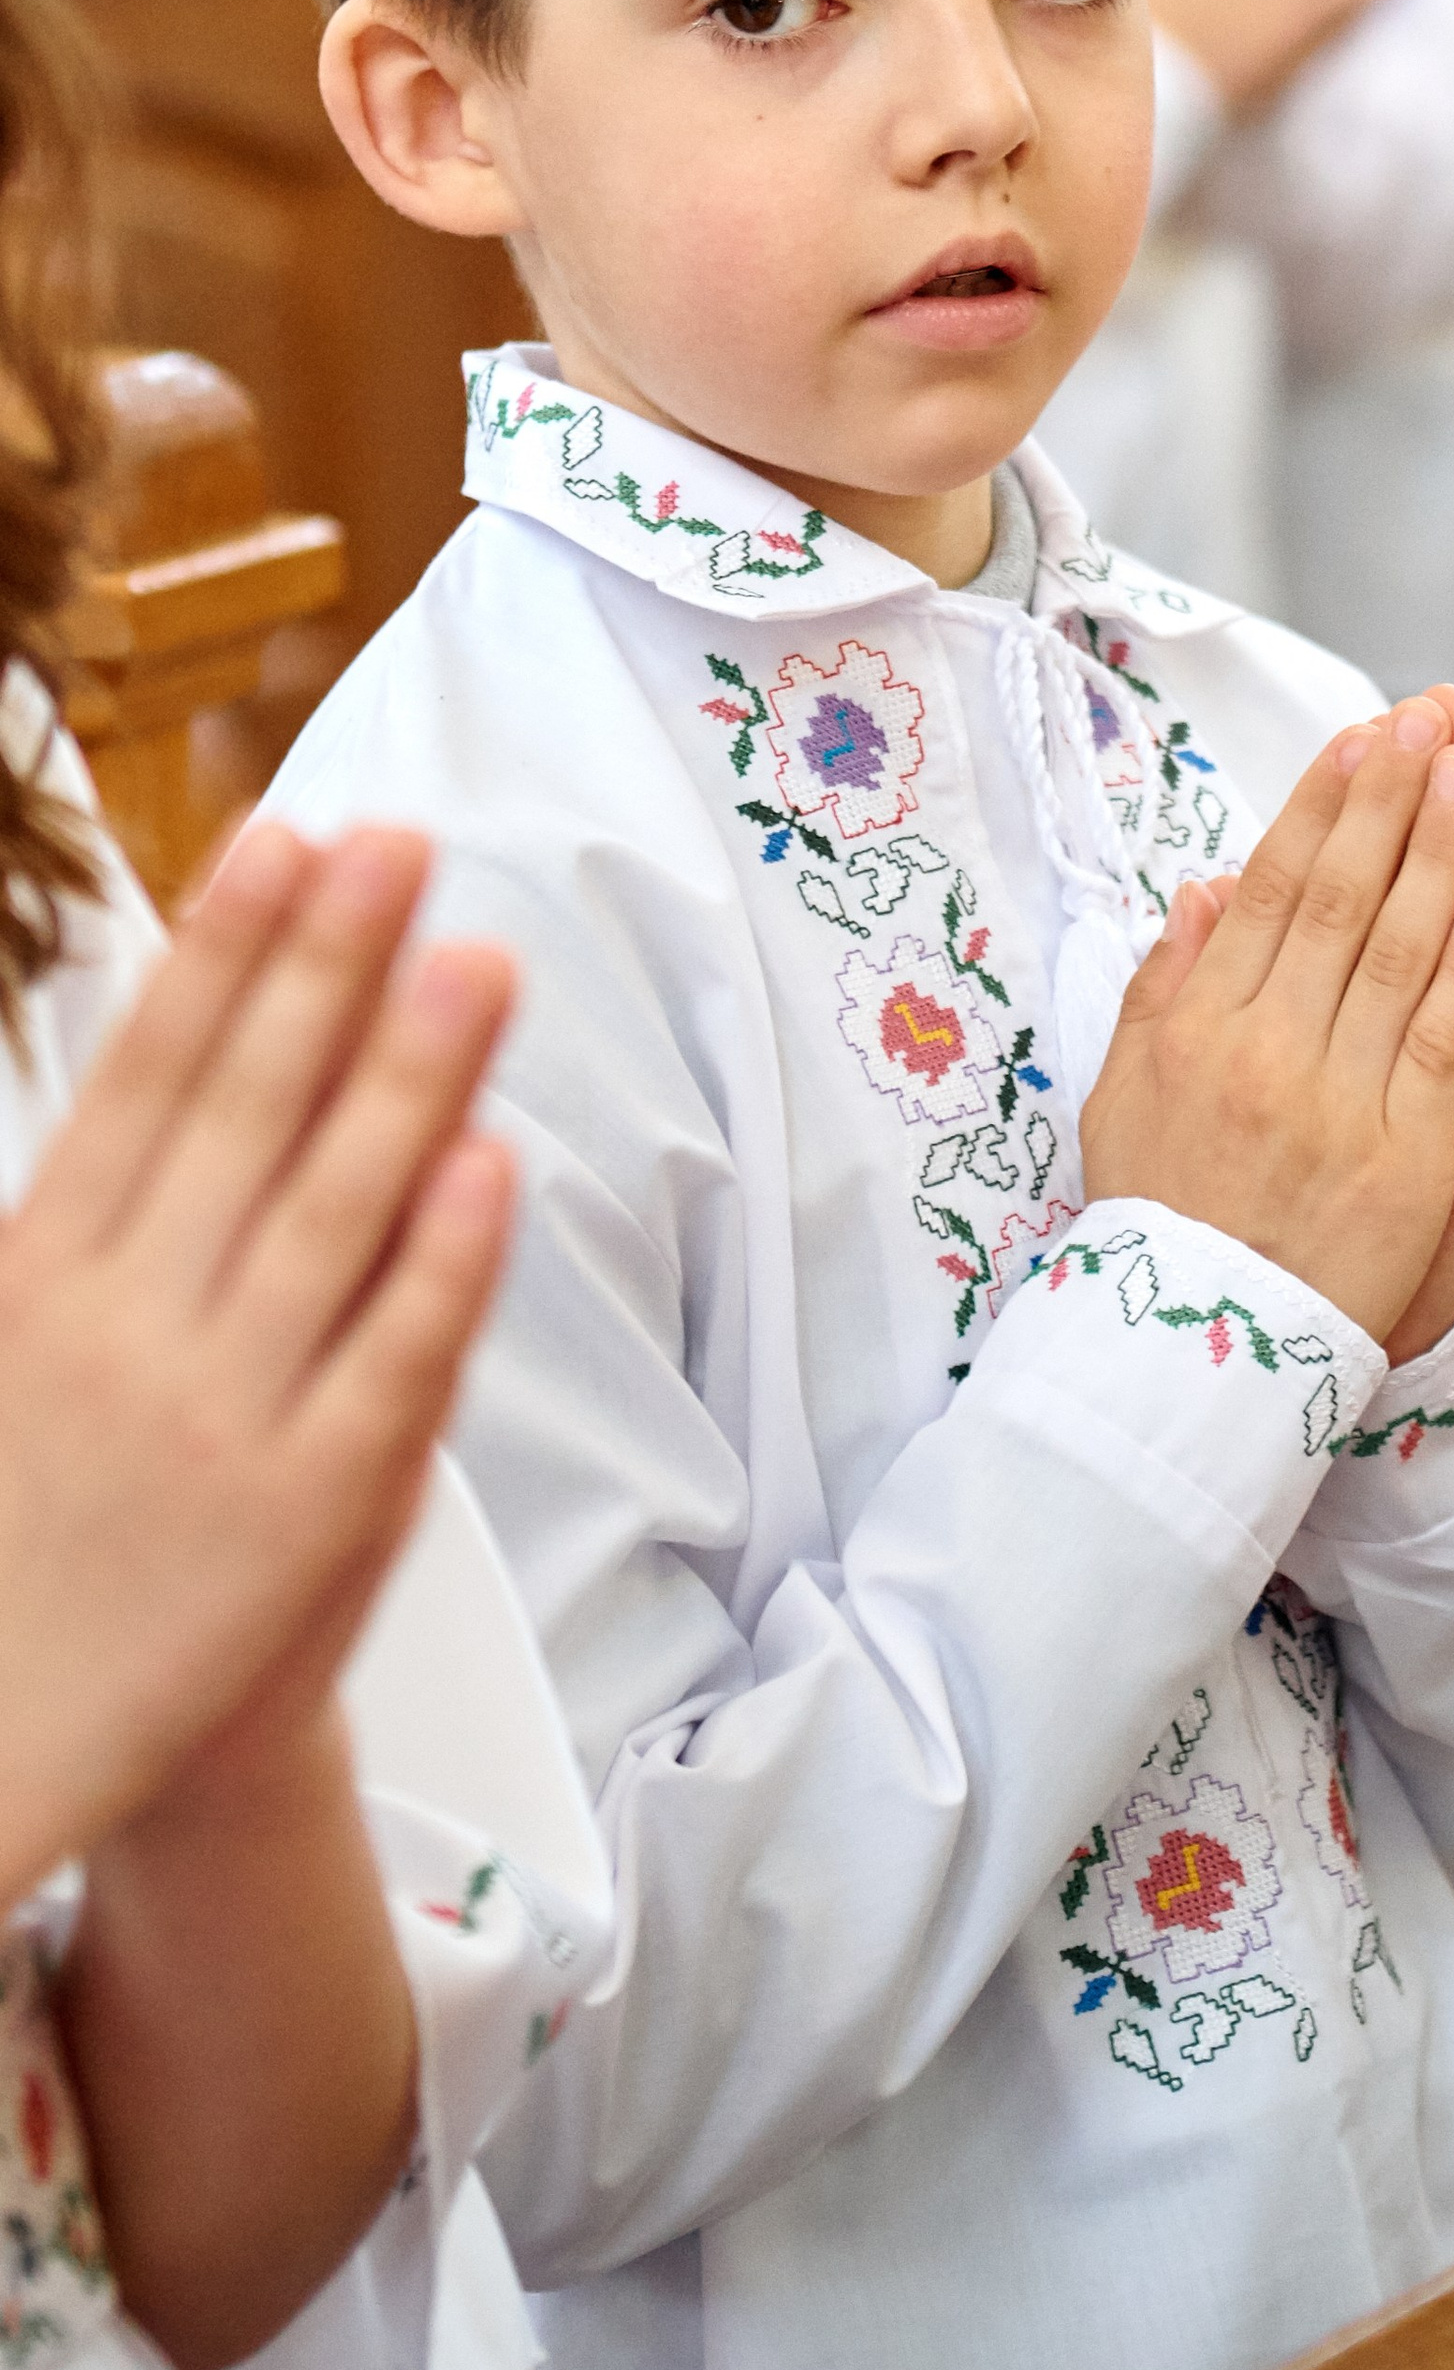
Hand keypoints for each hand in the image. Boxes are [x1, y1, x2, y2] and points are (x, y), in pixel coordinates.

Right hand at [0, 820, 517, 1903]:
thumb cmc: (13, 1528)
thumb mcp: (1, 1351)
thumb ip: (77, 1222)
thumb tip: (149, 1064)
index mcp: (37, 1276)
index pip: (146, 1077)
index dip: (222, 952)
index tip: (282, 840)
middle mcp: (125, 1328)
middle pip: (248, 1109)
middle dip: (329, 962)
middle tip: (400, 843)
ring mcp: (221, 1416)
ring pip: (336, 1208)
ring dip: (411, 1070)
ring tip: (476, 954)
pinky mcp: (306, 1511)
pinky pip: (389, 1363)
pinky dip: (442, 1261)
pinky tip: (488, 1160)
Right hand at [1079, 693, 1453, 1350]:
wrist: (1193, 1362)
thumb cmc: (1160, 1224)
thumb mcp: (1123, 1099)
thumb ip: (1165, 989)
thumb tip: (1209, 888)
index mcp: (1199, 1029)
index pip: (1275, 889)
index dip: (1325, 804)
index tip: (1365, 733)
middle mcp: (1266, 1053)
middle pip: (1345, 899)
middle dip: (1396, 796)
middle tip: (1438, 712)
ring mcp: (1337, 1105)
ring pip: (1404, 952)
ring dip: (1446, 849)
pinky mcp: (1402, 1162)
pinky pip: (1446, 1042)